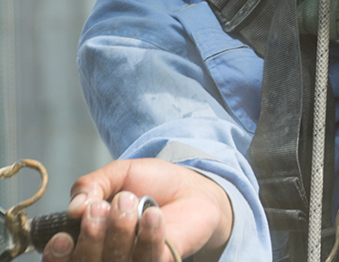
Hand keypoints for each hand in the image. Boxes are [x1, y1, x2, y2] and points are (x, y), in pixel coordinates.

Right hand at [41, 159, 232, 261]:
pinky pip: (148, 259)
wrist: (192, 185)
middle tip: (103, 206)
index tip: (63, 237)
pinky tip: (152, 213)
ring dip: (118, 231)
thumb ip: (91, 185)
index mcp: (90, 240)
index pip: (62, 260)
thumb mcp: (118, 174)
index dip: (57, 256)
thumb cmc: (152, 183)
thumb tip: (74, 208)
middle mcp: (108, 258)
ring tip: (128, 199)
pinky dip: (148, 235)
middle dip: (91, 236)